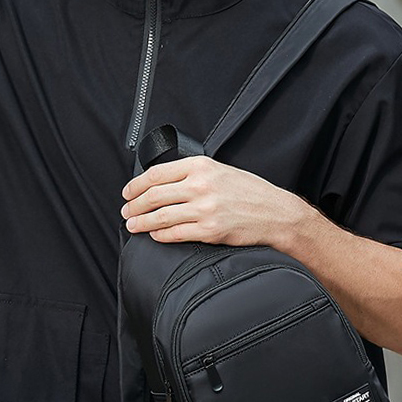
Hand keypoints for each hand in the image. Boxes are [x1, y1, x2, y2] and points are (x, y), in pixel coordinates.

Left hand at [120, 155, 304, 245]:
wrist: (276, 213)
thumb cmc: (249, 192)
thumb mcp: (220, 170)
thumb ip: (192, 173)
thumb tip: (160, 183)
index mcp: (201, 166)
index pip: (156, 174)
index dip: (135, 185)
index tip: (128, 192)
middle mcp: (201, 185)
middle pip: (154, 196)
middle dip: (134, 205)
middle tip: (126, 211)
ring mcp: (205, 209)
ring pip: (161, 216)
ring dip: (142, 222)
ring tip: (133, 225)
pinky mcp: (210, 230)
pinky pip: (176, 234)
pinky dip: (160, 235)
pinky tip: (155, 235)